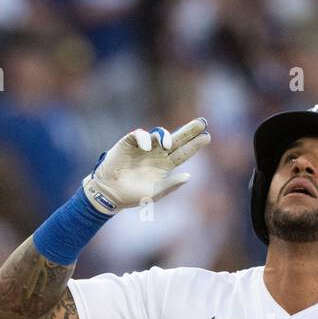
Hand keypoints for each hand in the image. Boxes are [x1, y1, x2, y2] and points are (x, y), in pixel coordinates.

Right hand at [81, 117, 210, 212]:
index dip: (195, 145)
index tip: (208, 137)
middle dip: (189, 130)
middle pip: (176, 139)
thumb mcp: (155, 193)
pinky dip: (144, 138)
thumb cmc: (132, 196)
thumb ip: (171, 185)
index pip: (183, 153)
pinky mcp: (129, 143)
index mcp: (165, 166)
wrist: (110, 193)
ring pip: (159, 134)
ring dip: (165, 136)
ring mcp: (144, 147)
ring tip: (168, 144)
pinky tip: (147, 147)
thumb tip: (188, 176)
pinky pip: (139, 134)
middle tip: (203, 122)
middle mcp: (157, 154)